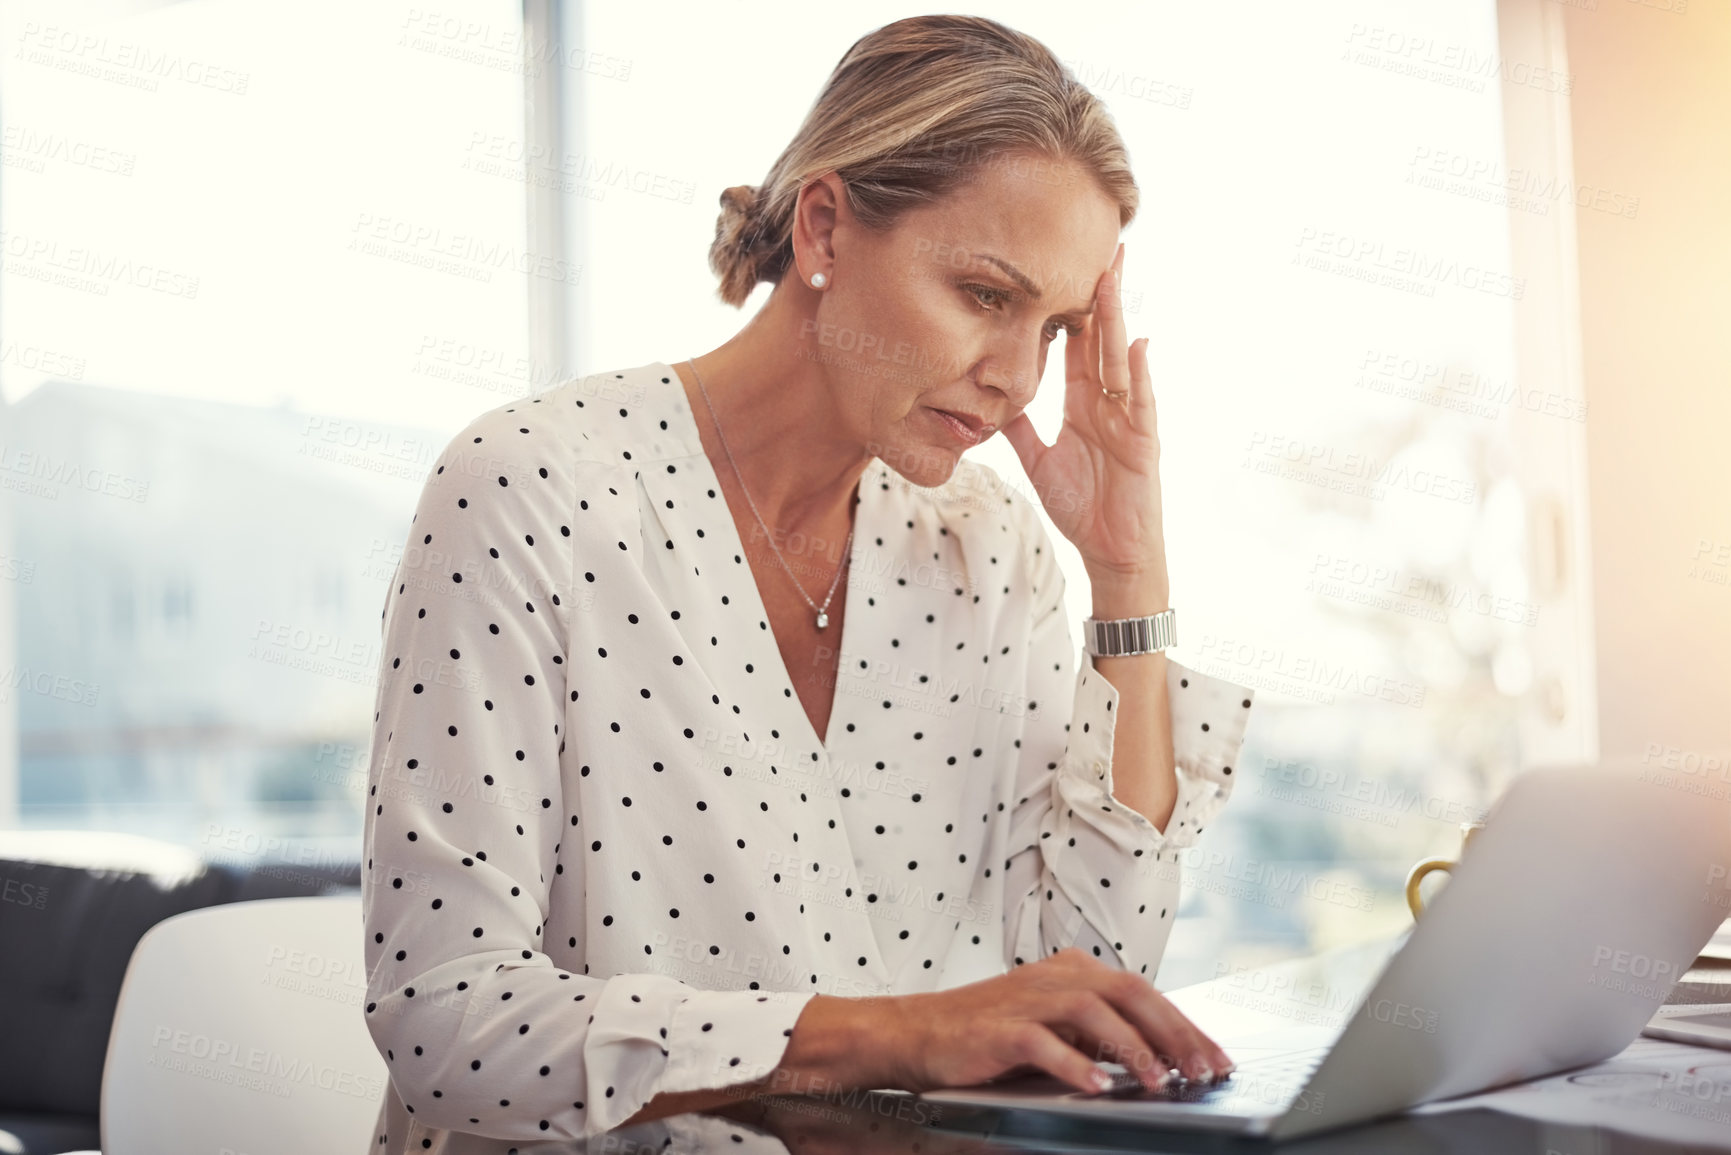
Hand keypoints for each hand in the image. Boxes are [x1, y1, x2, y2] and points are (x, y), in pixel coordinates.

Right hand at [883, 946, 1233, 1093]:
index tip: (1217, 1058)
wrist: (917, 1031)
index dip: (1185, 1025)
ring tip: (1160, 1082)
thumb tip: (1161, 1061)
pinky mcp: (998, 1028)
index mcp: (1073, 972)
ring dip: (1132, 1047)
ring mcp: (1026, 1000)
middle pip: (1129, 993)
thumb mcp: (1053, 1027)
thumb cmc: (989, 1033)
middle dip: (1174, 1033)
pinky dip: (1073, 1063)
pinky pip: (1043, 1042)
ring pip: (1093, 1010)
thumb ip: (1099, 1035)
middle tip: (1204, 1072)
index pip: (1143, 992)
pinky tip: (1098, 1086)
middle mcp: (1055, 977)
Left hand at [999, 242, 1168, 589]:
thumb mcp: (1038, 461)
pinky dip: (1138, 375)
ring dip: (1115, 318)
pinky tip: (1137, 344)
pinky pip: (1140, 403)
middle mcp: (1108, 401)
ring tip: (1112, 276)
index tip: (1066, 264)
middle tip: (1101, 244)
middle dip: (1101, 293)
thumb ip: (1019, 429)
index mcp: (1083, 402)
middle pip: (1102, 337)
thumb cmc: (1082, 507)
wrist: (1110, 552)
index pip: (1077, 343)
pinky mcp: (1144, 443)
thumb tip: (990, 402)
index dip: (1072, 305)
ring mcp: (1128, 418)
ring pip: (1119, 358)